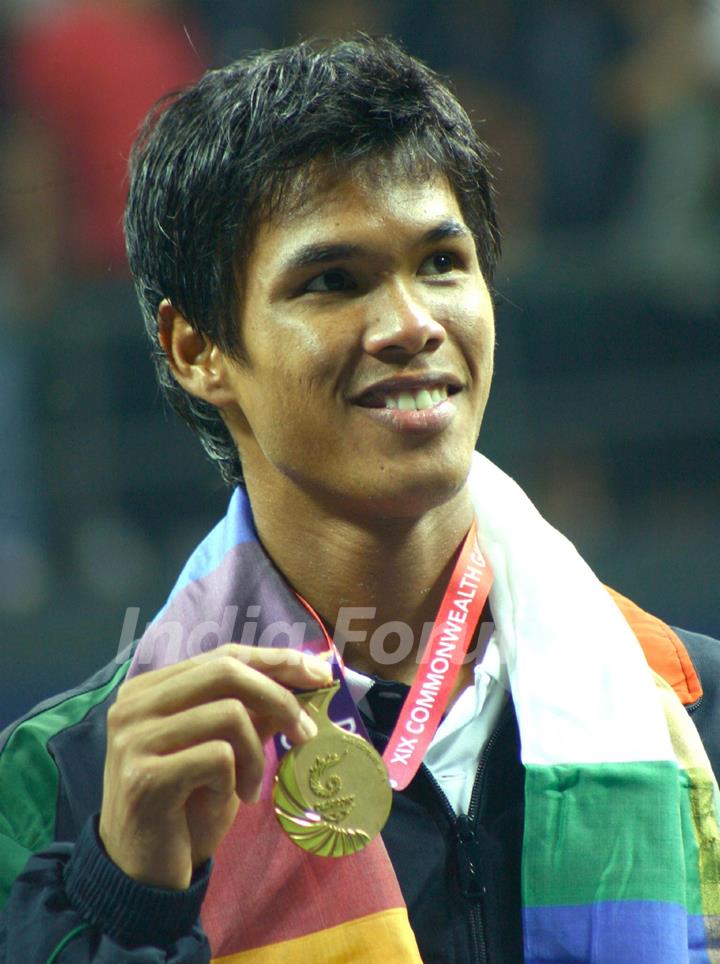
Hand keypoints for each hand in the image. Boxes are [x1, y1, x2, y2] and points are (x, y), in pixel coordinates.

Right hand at [99, 644, 331, 889]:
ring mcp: (134, 739)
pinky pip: (218, 757)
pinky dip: (235, 780)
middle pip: (226, 672)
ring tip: (252, 787)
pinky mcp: (145, 778)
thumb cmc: (188, 806)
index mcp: (150, 689)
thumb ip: (255, 711)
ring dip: (257, 755)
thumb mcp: (228, 750)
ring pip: (228, 714)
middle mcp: (133, 705)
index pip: (222, 655)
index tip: (318, 673)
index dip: (274, 660)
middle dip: (279, 697)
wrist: (145, 875)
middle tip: (307, 732)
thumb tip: (305, 675)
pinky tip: (225, 802)